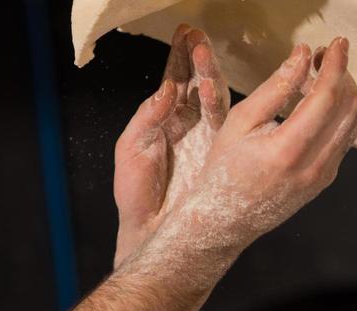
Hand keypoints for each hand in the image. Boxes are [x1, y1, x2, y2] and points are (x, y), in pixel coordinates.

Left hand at [113, 25, 230, 265]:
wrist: (150, 232)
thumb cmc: (136, 196)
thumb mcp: (130, 150)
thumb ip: (146, 118)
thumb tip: (166, 89)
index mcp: (166, 120)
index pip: (175, 80)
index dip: (180, 57)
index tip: (185, 33)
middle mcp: (191, 126)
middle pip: (199, 84)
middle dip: (200, 58)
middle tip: (198, 38)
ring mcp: (209, 141)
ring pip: (215, 100)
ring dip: (210, 76)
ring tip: (204, 56)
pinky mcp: (221, 157)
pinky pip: (225, 129)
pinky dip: (218, 107)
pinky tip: (212, 91)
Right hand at [161, 37, 356, 258]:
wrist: (225, 220)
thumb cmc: (224, 170)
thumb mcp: (240, 121)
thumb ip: (275, 87)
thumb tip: (303, 55)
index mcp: (288, 150)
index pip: (327, 98)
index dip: (336, 65)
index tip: (337, 43)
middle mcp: (313, 166)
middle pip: (350, 109)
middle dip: (343, 76)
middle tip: (324, 57)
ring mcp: (323, 176)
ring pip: (353, 124)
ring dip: (344, 94)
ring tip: (319, 75)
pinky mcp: (325, 180)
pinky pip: (343, 139)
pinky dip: (337, 113)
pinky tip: (315, 101)